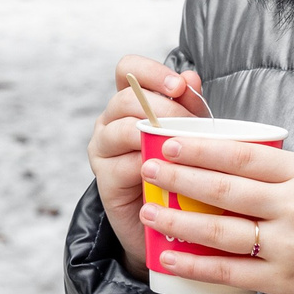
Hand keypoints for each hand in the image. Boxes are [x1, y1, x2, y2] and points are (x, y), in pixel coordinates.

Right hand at [87, 55, 208, 274]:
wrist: (166, 223)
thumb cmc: (179, 172)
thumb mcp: (190, 133)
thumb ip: (189, 106)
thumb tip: (190, 75)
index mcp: (128, 104)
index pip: (127, 70)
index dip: (151, 72)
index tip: (178, 86)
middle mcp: (109, 122)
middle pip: (126, 98)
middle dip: (163, 109)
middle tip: (190, 125)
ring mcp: (102, 151)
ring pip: (122, 129)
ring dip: (155, 136)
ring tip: (181, 148)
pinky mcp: (105, 181)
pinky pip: (125, 165)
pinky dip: (151, 166)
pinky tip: (170, 173)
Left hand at [138, 133, 293, 293]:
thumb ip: (275, 171)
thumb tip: (218, 157)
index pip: (243, 154)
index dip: (202, 148)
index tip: (169, 142)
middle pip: (225, 188)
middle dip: (179, 177)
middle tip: (148, 169)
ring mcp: (288, 245)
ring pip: (220, 229)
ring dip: (177, 219)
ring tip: (149, 209)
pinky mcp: (283, 279)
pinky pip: (229, 270)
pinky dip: (194, 263)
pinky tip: (169, 256)